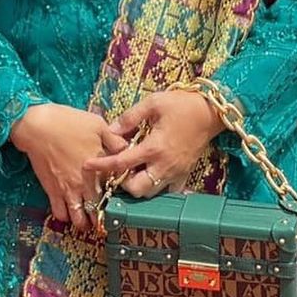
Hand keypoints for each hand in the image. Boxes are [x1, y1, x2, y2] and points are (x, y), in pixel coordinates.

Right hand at [10, 102, 126, 232]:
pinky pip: (60, 214)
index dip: (118, 191)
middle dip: (103, 216)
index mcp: (99, 168)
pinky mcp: (52, 191)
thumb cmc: (67, 122)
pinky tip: (67, 211)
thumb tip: (127, 148)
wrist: (37, 126)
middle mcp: (85, 184)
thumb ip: (114, 139)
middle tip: (103, 215)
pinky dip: (64, 216)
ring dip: (84, 222)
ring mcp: (68, 190)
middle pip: (99, 211)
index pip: (116, 188)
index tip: (117, 191)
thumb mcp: (96, 124)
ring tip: (86, 220)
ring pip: (80, 219)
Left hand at [84, 90, 223, 197]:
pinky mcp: (185, 174)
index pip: (122, 163)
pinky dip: (157, 187)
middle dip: (122, 183)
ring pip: (152, 192)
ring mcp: (176, 172)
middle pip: (137, 189)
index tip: (87, 165)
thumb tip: (110, 130)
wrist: (209, 112)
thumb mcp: (152, 103)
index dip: (102, 165)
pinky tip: (150, 173)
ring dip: (138, 186)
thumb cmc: (180, 104)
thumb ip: (129, 118)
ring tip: (131, 169)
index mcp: (154, 147)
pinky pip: (169, 190)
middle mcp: (165, 165)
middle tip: (116, 168)